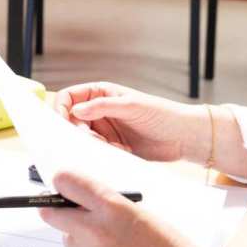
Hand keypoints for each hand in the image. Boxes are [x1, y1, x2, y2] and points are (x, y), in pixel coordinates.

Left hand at [39, 171, 211, 246]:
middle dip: (59, 211)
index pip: (64, 181)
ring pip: (68, 240)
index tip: (63, 186)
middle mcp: (95, 231)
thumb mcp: (137, 212)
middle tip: (70, 214)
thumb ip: (104, 204)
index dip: (62, 183)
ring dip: (80, 240)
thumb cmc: (169, 246)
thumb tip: (74, 199)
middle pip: (50, 213)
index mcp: (111, 207)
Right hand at [54, 81, 200, 161]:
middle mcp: (98, 110)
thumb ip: (102, 107)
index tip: (62, 122)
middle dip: (79, 131)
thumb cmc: (162, 114)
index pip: (69, 97)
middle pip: (71, 119)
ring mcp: (104, 128)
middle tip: (95, 140)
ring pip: (83, 137)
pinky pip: (96, 150)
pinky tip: (122, 151)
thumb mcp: (131, 106)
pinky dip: (103, 152)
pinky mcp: (111, 145)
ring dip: (93, 144)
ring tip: (114, 146)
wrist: (184, 137)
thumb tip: (75, 110)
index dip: (61, 108)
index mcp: (100, 94)